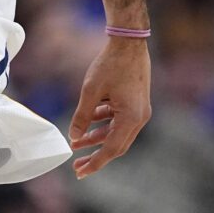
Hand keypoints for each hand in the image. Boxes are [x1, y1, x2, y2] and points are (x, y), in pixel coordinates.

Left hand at [68, 36, 151, 178]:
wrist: (129, 41)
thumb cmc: (111, 64)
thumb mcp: (91, 90)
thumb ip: (82, 116)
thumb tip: (74, 137)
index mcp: (131, 118)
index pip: (112, 149)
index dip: (95, 162)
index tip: (80, 172)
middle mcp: (139, 118)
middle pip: (116, 145)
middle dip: (96, 155)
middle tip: (78, 166)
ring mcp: (139, 110)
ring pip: (116, 132)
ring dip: (97, 137)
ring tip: (76, 143)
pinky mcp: (136, 102)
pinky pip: (118, 119)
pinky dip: (104, 122)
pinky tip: (87, 121)